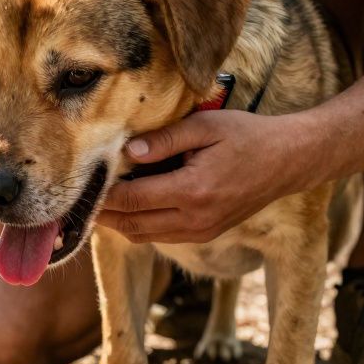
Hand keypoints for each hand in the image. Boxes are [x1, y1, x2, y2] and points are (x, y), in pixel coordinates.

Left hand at [96, 110, 315, 243]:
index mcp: (193, 191)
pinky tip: (124, 209)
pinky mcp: (205, 234)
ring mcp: (201, 231)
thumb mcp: (206, 127)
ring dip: (117, 224)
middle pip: (132, 224)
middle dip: (102, 216)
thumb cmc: (247, 136)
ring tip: (93, 208)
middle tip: (75, 205)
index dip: (103, 196)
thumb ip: (165, 139)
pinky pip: (160, 236)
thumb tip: (128, 152)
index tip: (80, 188)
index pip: (133, 199)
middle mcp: (195, 218)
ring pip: (143, 236)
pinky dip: (138, 226)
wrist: (288, 161)